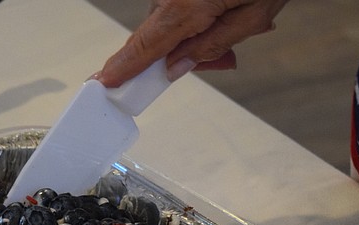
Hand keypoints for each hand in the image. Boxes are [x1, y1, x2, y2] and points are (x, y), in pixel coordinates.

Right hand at [98, 0, 289, 87]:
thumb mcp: (253, 14)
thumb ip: (213, 45)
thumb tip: (178, 66)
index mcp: (187, 5)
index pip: (145, 47)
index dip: (124, 68)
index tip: (105, 83)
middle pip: (157, 34)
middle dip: (179, 51)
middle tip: (221, 54)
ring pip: (169, 18)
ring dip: (193, 27)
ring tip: (233, 17)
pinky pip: (178, 1)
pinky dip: (196, 10)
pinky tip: (225, 4)